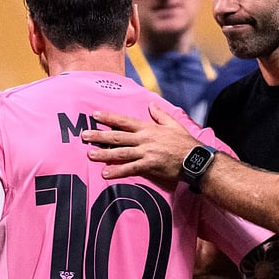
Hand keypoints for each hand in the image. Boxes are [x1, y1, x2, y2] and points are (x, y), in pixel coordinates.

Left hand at [83, 103, 198, 183]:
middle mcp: (144, 139)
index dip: (109, 117)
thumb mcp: (173, 124)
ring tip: (90, 154)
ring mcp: (146, 152)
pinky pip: (130, 168)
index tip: (95, 115)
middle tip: (84, 135)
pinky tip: (105, 174)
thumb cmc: (185, 142)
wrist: (194, 159)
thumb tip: (151, 105)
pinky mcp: (149, 165)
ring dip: (104, 153)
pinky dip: (117, 171)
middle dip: (99, 135)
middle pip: (117, 136)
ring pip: (120, 152)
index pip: (124, 121)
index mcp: (148, 128)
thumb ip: (160, 114)